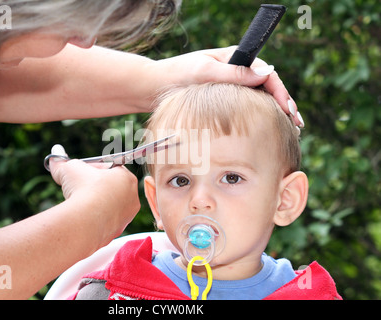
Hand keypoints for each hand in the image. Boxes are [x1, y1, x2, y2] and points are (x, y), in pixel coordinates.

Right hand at [48, 145, 139, 242]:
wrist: (86, 221)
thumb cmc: (82, 189)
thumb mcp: (69, 169)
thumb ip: (62, 162)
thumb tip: (54, 153)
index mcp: (127, 178)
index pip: (111, 169)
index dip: (95, 170)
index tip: (82, 174)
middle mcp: (132, 197)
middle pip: (113, 189)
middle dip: (97, 188)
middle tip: (80, 189)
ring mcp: (127, 216)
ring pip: (111, 207)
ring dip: (98, 205)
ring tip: (81, 205)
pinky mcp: (118, 231)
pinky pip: (106, 222)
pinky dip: (96, 220)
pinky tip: (84, 219)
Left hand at [153, 46, 303, 126]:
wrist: (154, 86)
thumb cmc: (178, 75)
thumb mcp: (206, 72)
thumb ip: (234, 73)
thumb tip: (267, 72)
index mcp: (235, 58)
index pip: (266, 74)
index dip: (281, 92)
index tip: (289, 110)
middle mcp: (235, 70)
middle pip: (267, 87)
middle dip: (283, 104)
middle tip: (296, 125)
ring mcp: (230, 84)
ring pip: (258, 98)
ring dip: (274, 112)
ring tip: (289, 129)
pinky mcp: (223, 97)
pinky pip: (246, 106)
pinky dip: (258, 116)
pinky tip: (266, 128)